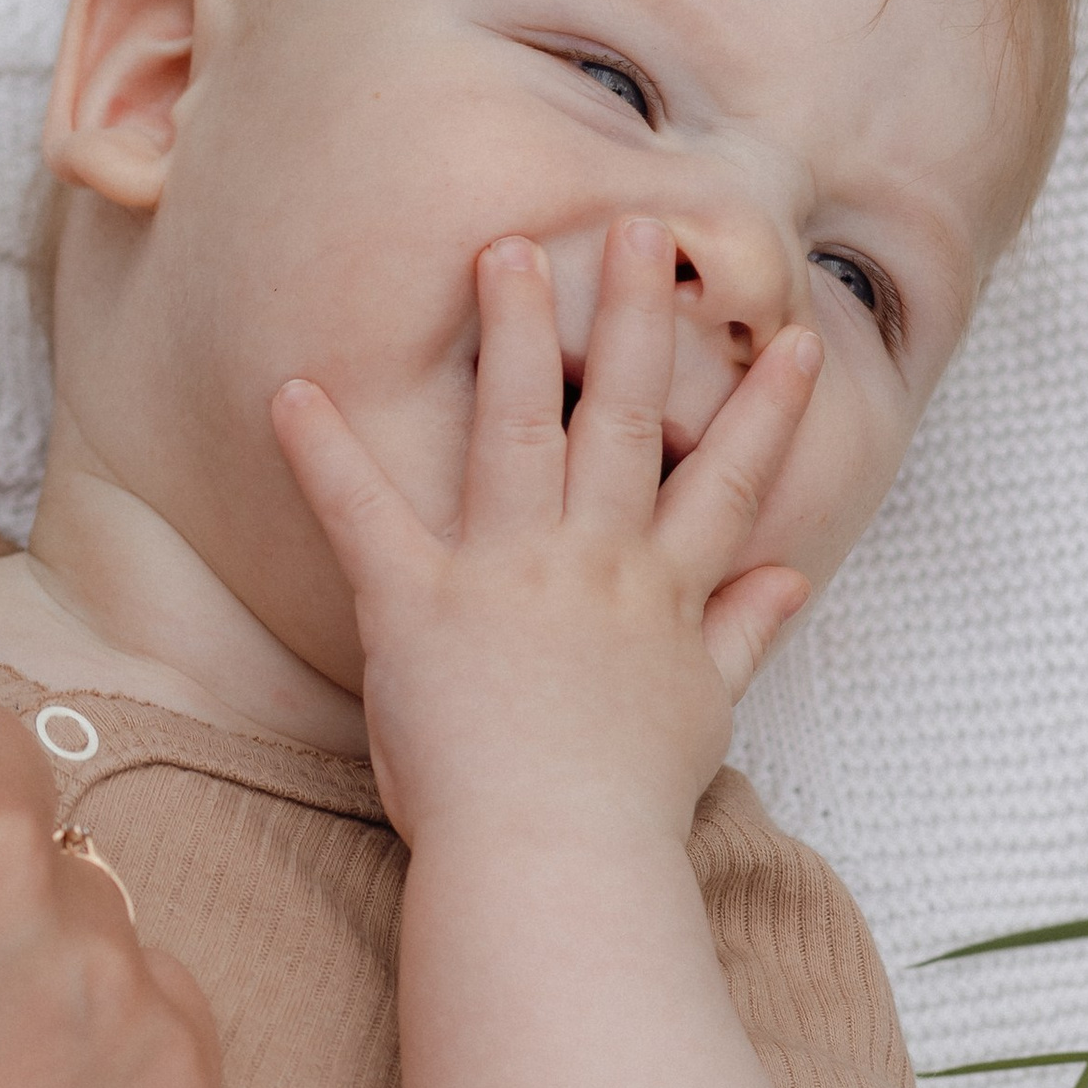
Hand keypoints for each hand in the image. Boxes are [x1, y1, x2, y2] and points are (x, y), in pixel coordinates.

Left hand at [272, 216, 819, 846]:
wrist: (556, 862)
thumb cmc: (623, 805)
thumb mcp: (701, 717)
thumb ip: (741, 636)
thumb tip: (791, 579)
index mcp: (659, 592)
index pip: (728, 481)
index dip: (767, 406)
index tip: (795, 334)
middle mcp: (594, 562)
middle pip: (625, 419)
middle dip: (634, 316)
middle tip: (640, 224)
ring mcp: (507, 575)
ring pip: (519, 429)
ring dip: (514, 334)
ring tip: (509, 247)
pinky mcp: (419, 606)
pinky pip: (363, 513)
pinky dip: (324, 452)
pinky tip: (292, 389)